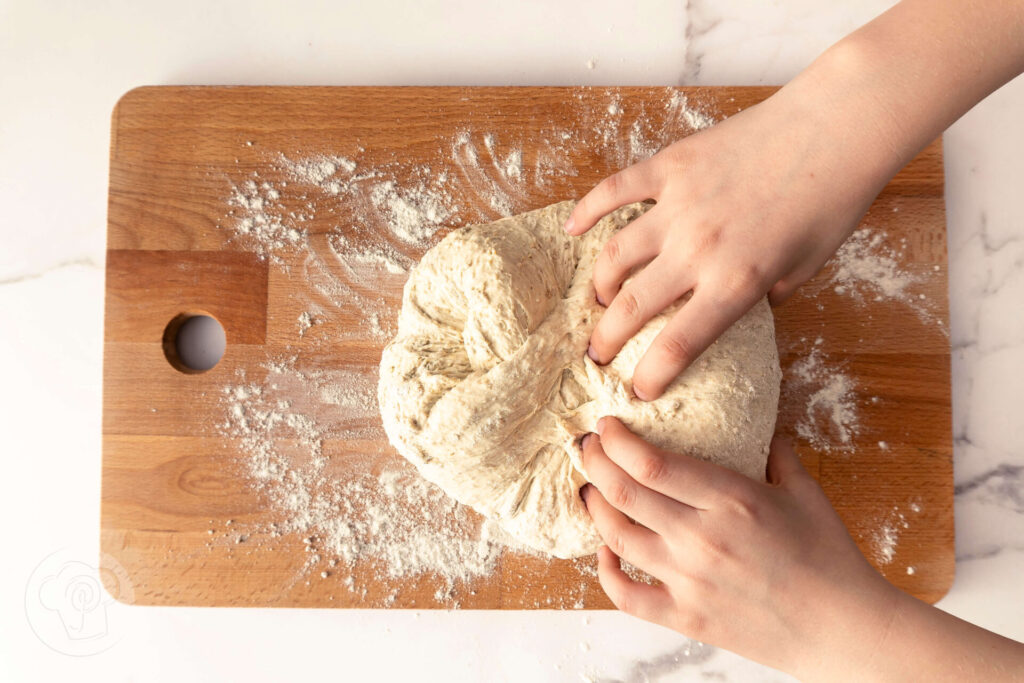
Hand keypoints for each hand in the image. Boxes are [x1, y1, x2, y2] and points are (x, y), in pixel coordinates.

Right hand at [565, 76, 898, 400]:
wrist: (836, 126)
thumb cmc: (833, 198)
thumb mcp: (809, 267)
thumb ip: (768, 295)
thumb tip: (741, 306)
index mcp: (736, 282)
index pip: (678, 345)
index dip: (651, 375)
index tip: (640, 388)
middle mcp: (698, 249)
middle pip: (633, 306)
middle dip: (607, 339)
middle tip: (597, 352)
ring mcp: (678, 206)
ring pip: (615, 255)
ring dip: (600, 285)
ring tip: (601, 299)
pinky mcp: (671, 167)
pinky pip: (615, 190)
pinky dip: (587, 210)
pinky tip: (573, 228)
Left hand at [579, 416, 898, 676]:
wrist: (844, 630)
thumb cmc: (830, 559)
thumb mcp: (806, 492)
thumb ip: (777, 454)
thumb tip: (760, 427)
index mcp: (731, 499)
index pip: (651, 461)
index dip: (617, 439)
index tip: (605, 425)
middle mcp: (701, 538)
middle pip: (623, 492)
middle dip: (594, 462)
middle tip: (587, 447)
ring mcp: (689, 580)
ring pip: (617, 536)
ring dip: (594, 506)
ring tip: (590, 488)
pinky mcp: (686, 617)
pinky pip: (626, 595)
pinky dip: (605, 570)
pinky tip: (605, 550)